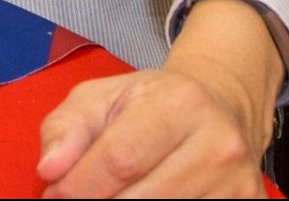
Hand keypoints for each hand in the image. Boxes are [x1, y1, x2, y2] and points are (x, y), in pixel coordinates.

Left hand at [38, 0, 279, 197]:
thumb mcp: (100, 97)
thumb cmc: (150, 104)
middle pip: (143, 199)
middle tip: (74, 200)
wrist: (219, 109)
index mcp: (180, 104)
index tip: (55, 195)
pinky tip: (133, 199)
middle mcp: (219, 146)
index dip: (80, 185)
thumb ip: (66, 129)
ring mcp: (239, 185)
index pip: (121, 159)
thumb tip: (49, 170)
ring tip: (107, 196)